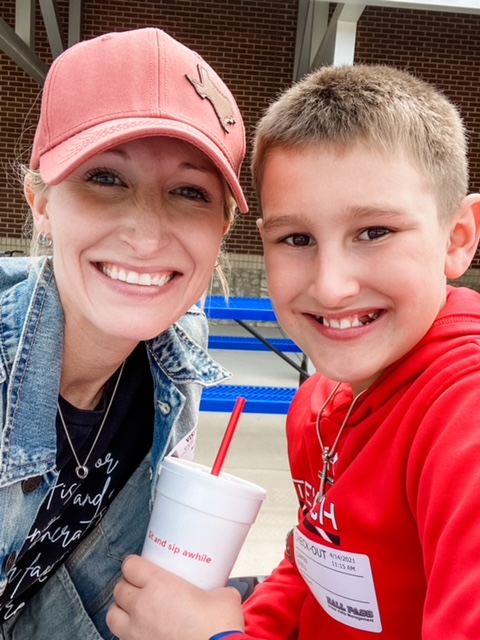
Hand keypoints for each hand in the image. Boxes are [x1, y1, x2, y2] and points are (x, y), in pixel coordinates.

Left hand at [106, 555, 244, 639]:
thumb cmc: (218, 630)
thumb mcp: (224, 597)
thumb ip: (216, 589)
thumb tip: (220, 592)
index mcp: (160, 585)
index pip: (131, 566)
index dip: (134, 565)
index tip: (141, 567)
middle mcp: (142, 607)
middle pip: (119, 588)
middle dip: (127, 586)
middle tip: (141, 587)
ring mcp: (137, 633)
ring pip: (112, 615)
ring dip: (121, 610)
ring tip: (134, 610)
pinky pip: (122, 638)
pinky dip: (128, 633)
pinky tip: (143, 632)